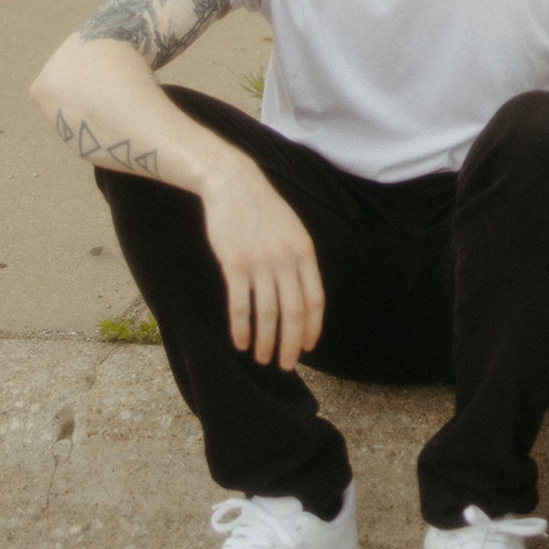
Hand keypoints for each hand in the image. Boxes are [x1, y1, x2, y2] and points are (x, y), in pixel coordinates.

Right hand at [199, 160, 324, 370]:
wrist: (233, 183)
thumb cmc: (264, 211)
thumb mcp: (294, 231)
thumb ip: (300, 262)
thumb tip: (303, 296)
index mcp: (305, 253)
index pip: (315, 300)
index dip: (312, 328)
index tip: (306, 348)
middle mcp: (286, 260)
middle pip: (294, 312)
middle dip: (290, 344)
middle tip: (284, 365)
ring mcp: (260, 262)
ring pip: (268, 313)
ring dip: (265, 341)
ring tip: (261, 359)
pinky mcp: (234, 264)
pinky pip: (240, 304)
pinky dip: (241, 328)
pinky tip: (240, 343)